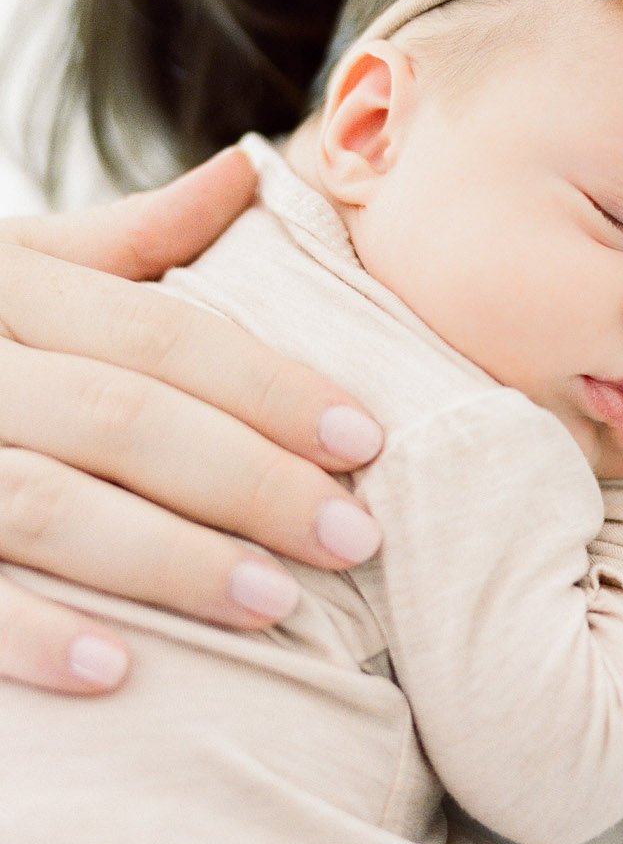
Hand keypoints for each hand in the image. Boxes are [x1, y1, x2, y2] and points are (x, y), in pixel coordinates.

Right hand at [0, 148, 384, 694]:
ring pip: (45, 503)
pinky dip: (30, 633)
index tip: (366, 439)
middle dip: (248, 480)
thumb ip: (124, 242)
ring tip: (272, 604)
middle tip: (351, 538)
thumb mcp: (8, 269)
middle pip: (120, 418)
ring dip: (167, 560)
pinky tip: (115, 670)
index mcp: (2, 289)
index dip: (268, 387)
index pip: (157, 332)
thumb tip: (249, 173)